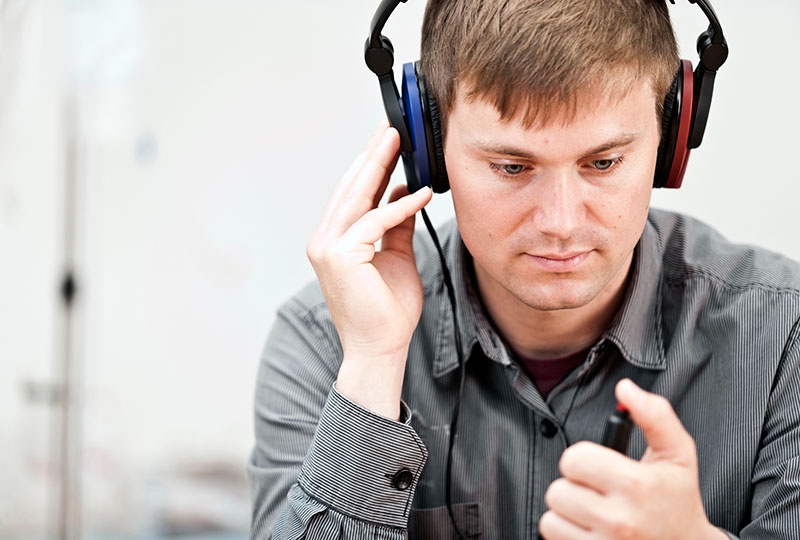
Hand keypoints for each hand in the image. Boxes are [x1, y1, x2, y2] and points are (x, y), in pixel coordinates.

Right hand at [306, 121, 431, 419]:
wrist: (380, 349)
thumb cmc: (387, 311)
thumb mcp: (397, 257)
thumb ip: (397, 225)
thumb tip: (405, 193)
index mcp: (334, 241)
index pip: (353, 194)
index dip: (371, 165)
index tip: (388, 141)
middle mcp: (325, 241)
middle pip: (351, 188)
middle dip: (373, 155)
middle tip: (392, 127)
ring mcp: (328, 248)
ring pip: (357, 197)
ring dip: (379, 166)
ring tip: (398, 140)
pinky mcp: (341, 257)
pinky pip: (375, 222)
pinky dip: (399, 205)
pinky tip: (421, 194)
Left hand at [539, 379, 726, 539]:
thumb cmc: (678, 500)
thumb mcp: (678, 454)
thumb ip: (654, 414)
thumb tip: (625, 387)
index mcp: (636, 485)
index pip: (574, 459)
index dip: (583, 460)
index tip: (599, 467)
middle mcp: (619, 520)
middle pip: (558, 490)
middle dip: (574, 487)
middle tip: (598, 492)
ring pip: (551, 517)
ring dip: (567, 513)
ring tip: (594, 512)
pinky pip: (553, 538)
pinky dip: (566, 533)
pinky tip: (590, 531)